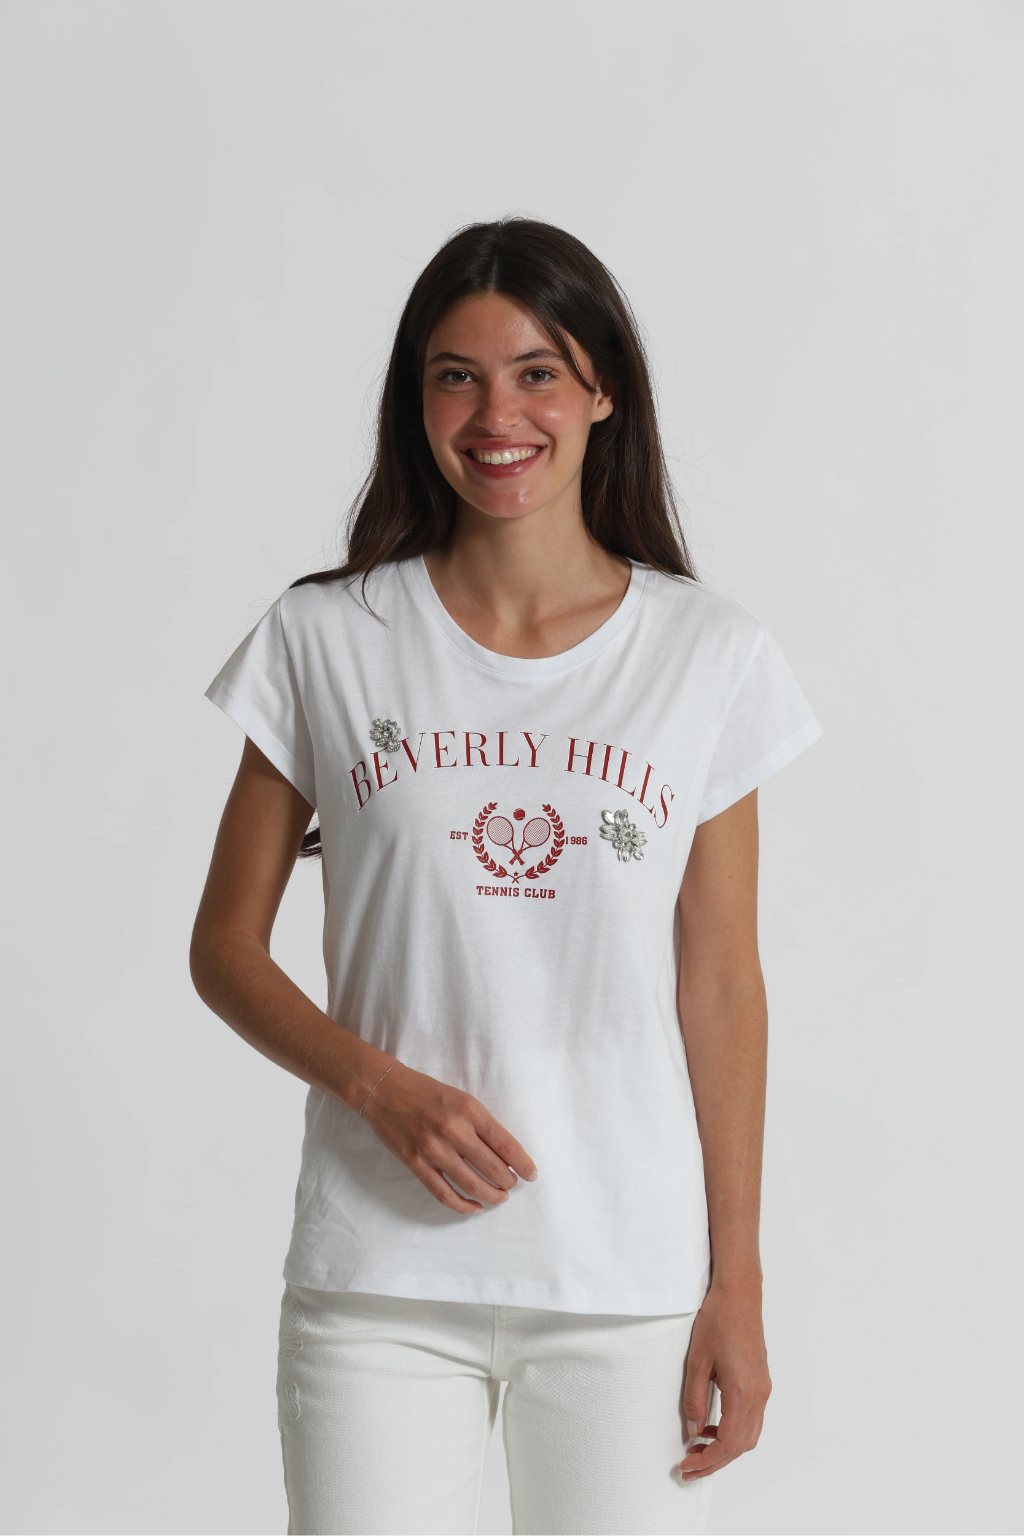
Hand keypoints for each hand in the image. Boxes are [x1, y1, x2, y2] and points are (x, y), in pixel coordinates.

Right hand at [360, 1063, 537, 1213]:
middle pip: (492, 1168)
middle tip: (514, 1185)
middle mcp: (453, 1130)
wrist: (385, 1090)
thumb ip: (482, 1124)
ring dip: (491, 1195)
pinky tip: (474, 1207)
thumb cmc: (427, 1092)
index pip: (505, 1144)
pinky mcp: (416, 1163)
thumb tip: (505, 1154)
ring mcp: (433, 1149)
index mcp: (469, 1110)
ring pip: (471, 1184)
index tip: (532, 1174)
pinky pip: (443, 1193)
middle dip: (508, 1181)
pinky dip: (462, 1205)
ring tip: (500, 1197)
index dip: (523, 1163)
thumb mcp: (461, 1098)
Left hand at [678, 1279, 770, 1480]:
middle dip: (716, 1461)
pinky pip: (751, 1418)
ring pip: (749, 1435)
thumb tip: (695, 1430)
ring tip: (699, 1448)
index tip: (688, 1466)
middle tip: (690, 1466)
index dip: (708, 1461)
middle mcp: (759, 1395)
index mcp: (743, 1392)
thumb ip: (694, 1399)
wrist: (739, 1294)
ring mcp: (763, 1389)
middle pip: (741, 1445)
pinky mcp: (762, 1382)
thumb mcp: (697, 1361)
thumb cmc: (718, 1321)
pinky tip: (713, 1426)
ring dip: (726, 1448)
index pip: (729, 1444)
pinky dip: (734, 1431)